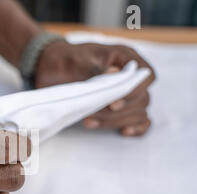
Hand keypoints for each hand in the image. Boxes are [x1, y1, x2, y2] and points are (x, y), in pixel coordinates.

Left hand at [35, 41, 155, 135]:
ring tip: (88, 121)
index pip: (147, 75)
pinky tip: (123, 133)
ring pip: (138, 112)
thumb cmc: (64, 60)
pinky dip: (135, 127)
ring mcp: (127, 92)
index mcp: (125, 57)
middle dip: (117, 111)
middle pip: (142, 98)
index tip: (113, 103)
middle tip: (91, 113)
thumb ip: (96, 67)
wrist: (49, 69)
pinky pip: (140, 120)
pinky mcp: (121, 107)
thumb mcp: (76, 59)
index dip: (134, 92)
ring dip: (116, 121)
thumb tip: (115, 74)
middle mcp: (130, 75)